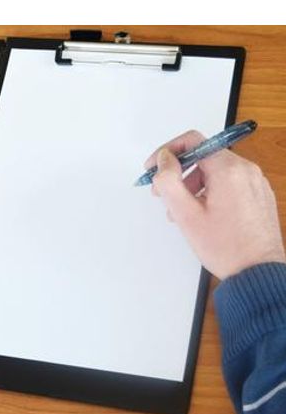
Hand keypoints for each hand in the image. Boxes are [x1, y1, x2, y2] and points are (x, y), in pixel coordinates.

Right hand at [145, 130, 285, 279]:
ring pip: (216, 171)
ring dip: (193, 184)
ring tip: (182, 211)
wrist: (258, 272)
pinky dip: (211, 191)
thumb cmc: (226, 248)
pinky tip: (202, 214)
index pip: (193, 141)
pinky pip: (230, 183)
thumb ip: (169, 181)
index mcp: (229, 170)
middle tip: (163, 193)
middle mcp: (246, 170)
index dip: (167, 151)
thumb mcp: (186, 215)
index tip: (154, 167)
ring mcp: (256, 182)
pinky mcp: (259, 195)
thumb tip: (164, 160)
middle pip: (204, 156)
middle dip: (179, 172)